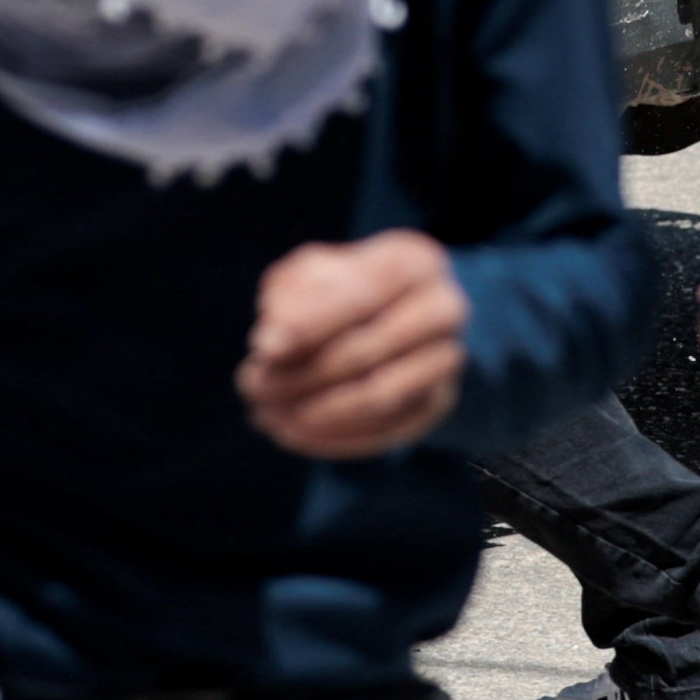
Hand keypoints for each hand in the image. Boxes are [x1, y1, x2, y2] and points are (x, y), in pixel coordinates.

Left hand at [239, 231, 468, 458]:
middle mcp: (444, 308)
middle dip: (301, 376)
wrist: (398, 314)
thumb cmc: (344, 286)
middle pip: (366, 351)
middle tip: (252, 388)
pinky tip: (292, 433)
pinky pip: (386, 432)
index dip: (308, 324)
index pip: (359, 295)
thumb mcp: (313, 273)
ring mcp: (447, 360)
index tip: (261, 348)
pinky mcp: (438, 403)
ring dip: (314, 413)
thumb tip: (270, 344)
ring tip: (266, 415)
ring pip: (378, 398)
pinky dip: (333, 438)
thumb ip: (290, 297)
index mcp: (414, 260)